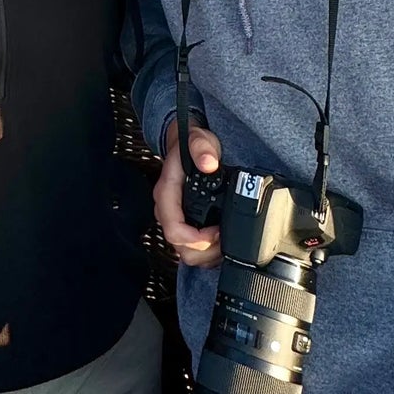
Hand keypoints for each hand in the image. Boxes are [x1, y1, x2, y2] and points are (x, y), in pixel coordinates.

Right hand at [155, 119, 222, 266]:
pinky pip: (191, 248)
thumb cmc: (192, 143)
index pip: (173, 228)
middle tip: (226, 239)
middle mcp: (167, 210)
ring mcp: (175, 219)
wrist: (187, 143)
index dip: (195, 239)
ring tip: (226, 242)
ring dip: (207, 254)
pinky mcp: (185, 223)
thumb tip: (209, 163)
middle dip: (205, 251)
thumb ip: (202, 148)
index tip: (216, 232)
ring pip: (185, 252)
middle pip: (180, 247)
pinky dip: (208, 252)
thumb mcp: (199, 139)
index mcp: (167, 193)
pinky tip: (222, 242)